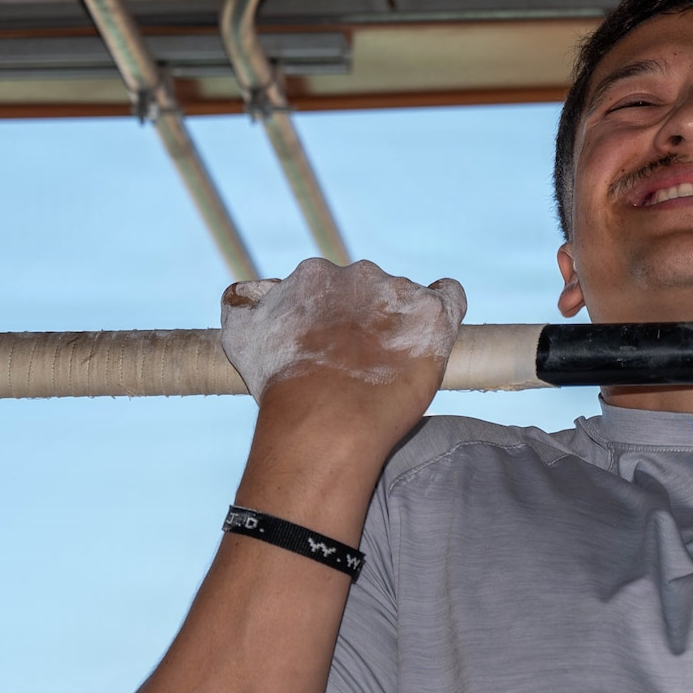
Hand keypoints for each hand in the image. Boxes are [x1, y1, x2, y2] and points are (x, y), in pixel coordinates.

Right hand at [220, 257, 466, 406]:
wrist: (327, 418)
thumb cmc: (282, 387)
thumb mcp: (242, 338)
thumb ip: (241, 305)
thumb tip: (242, 294)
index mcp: (313, 274)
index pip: (329, 286)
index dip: (333, 319)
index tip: (333, 349)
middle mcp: (357, 274)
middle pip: (369, 290)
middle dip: (368, 319)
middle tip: (364, 363)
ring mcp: (399, 291)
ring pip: (406, 297)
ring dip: (403, 322)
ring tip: (395, 364)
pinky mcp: (434, 314)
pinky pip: (450, 295)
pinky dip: (447, 304)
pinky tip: (435, 329)